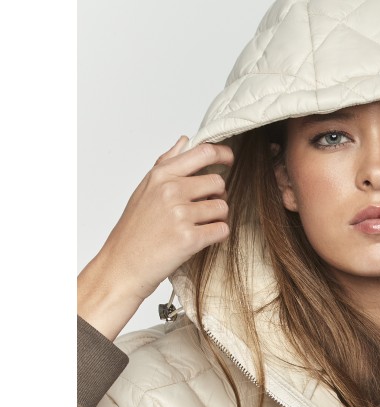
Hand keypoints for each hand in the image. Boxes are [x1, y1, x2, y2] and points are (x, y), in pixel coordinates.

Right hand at [78, 137, 233, 339]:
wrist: (122, 265)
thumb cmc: (134, 230)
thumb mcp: (145, 189)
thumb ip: (167, 163)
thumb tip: (184, 140)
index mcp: (161, 176)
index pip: (202, 152)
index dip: (223, 154)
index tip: (228, 160)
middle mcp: (170, 191)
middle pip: (218, 182)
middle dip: (217, 196)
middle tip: (204, 209)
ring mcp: (180, 214)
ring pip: (222, 207)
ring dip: (217, 218)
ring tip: (198, 227)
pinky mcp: (190, 239)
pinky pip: (222, 230)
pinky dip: (217, 236)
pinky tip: (201, 240)